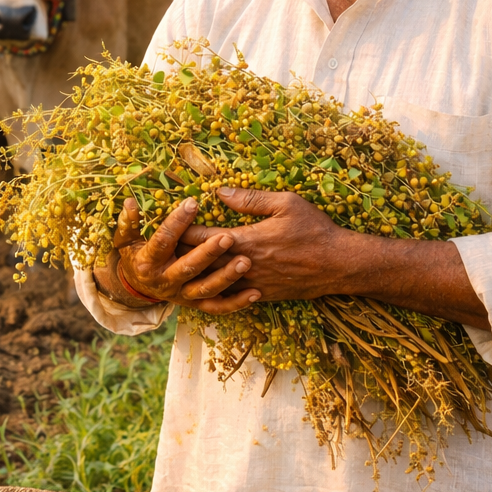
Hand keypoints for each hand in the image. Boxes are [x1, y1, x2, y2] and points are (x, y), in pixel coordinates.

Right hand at [93, 196, 260, 314]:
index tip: (192, 204)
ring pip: (206, 289)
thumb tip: (130, 201)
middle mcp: (165, 281)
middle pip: (188, 267)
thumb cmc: (135, 254)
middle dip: (208, 253)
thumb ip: (129, 223)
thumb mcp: (125, 239)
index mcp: (148, 262)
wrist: (136, 287)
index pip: (163, 240)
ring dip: (226, 277)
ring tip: (245, 262)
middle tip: (227, 237)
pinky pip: (217, 307)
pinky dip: (236, 303)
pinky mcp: (195, 305)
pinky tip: (255, 293)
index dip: (177, 223)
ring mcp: (182, 295)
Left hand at [182, 187, 491, 329]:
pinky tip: (199, 291)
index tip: (158, 228)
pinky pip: (228, 300)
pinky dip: (212, 295)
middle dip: (175, 259)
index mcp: (245, 240)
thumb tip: (218, 192)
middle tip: (151, 255)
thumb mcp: (286, 203)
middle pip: (198, 265)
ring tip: (168, 274)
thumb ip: (250, 199)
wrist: (339, 265)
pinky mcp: (260, 297)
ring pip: (209, 287)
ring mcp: (250, 285)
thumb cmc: (315, 229)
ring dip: (189, 280)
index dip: (177, 233)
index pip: (199, 238)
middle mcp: (243, 266)